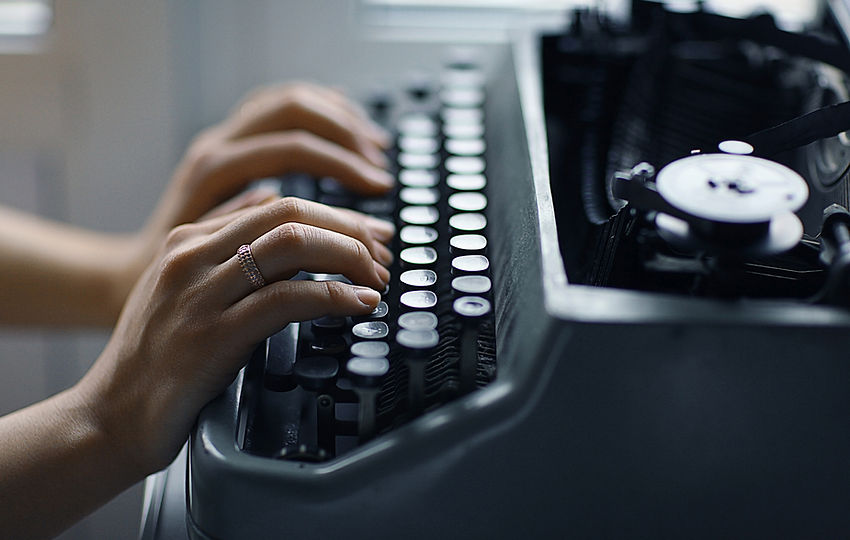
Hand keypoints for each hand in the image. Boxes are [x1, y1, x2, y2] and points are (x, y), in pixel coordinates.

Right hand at [77, 196, 392, 473]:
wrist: (111, 415)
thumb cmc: (157, 357)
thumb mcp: (182, 287)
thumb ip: (222, 244)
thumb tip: (269, 200)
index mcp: (188, 240)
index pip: (278, 204)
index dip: (335, 216)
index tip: (369, 235)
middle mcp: (192, 256)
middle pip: (291, 214)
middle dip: (350, 227)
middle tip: (384, 252)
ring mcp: (201, 294)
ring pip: (293, 244)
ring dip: (349, 255)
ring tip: (378, 277)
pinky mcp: (214, 334)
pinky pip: (289, 299)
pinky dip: (335, 295)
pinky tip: (360, 304)